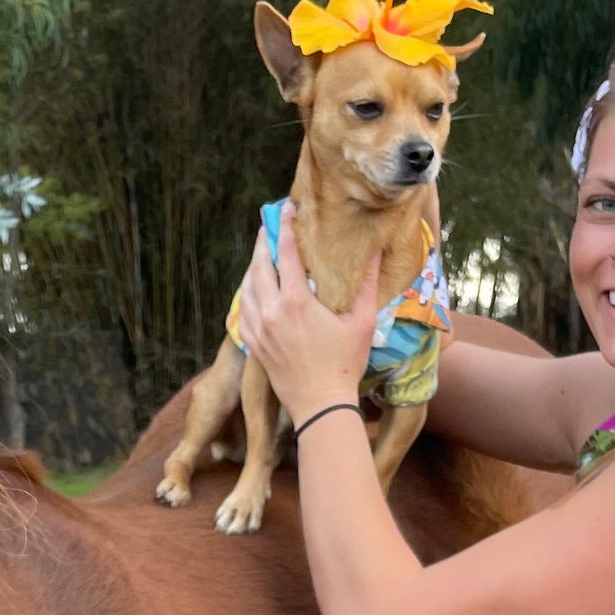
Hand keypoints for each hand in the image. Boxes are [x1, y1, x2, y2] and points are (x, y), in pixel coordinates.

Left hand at [235, 202, 381, 422]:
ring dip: (252, 268)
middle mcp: (271, 311)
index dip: (285, 226)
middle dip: (263, 242)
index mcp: (296, 301)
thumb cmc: (345, 364)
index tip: (286, 209)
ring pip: (246, 288)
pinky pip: (241, 313)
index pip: (285, 252)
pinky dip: (244, 295)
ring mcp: (258, 329)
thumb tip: (374, 251)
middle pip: (258, 265)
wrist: (321, 405)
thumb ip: (365, 283)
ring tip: (260, 256)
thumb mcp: (362, 321)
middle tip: (269, 226)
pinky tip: (251, 290)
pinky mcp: (254, 346)